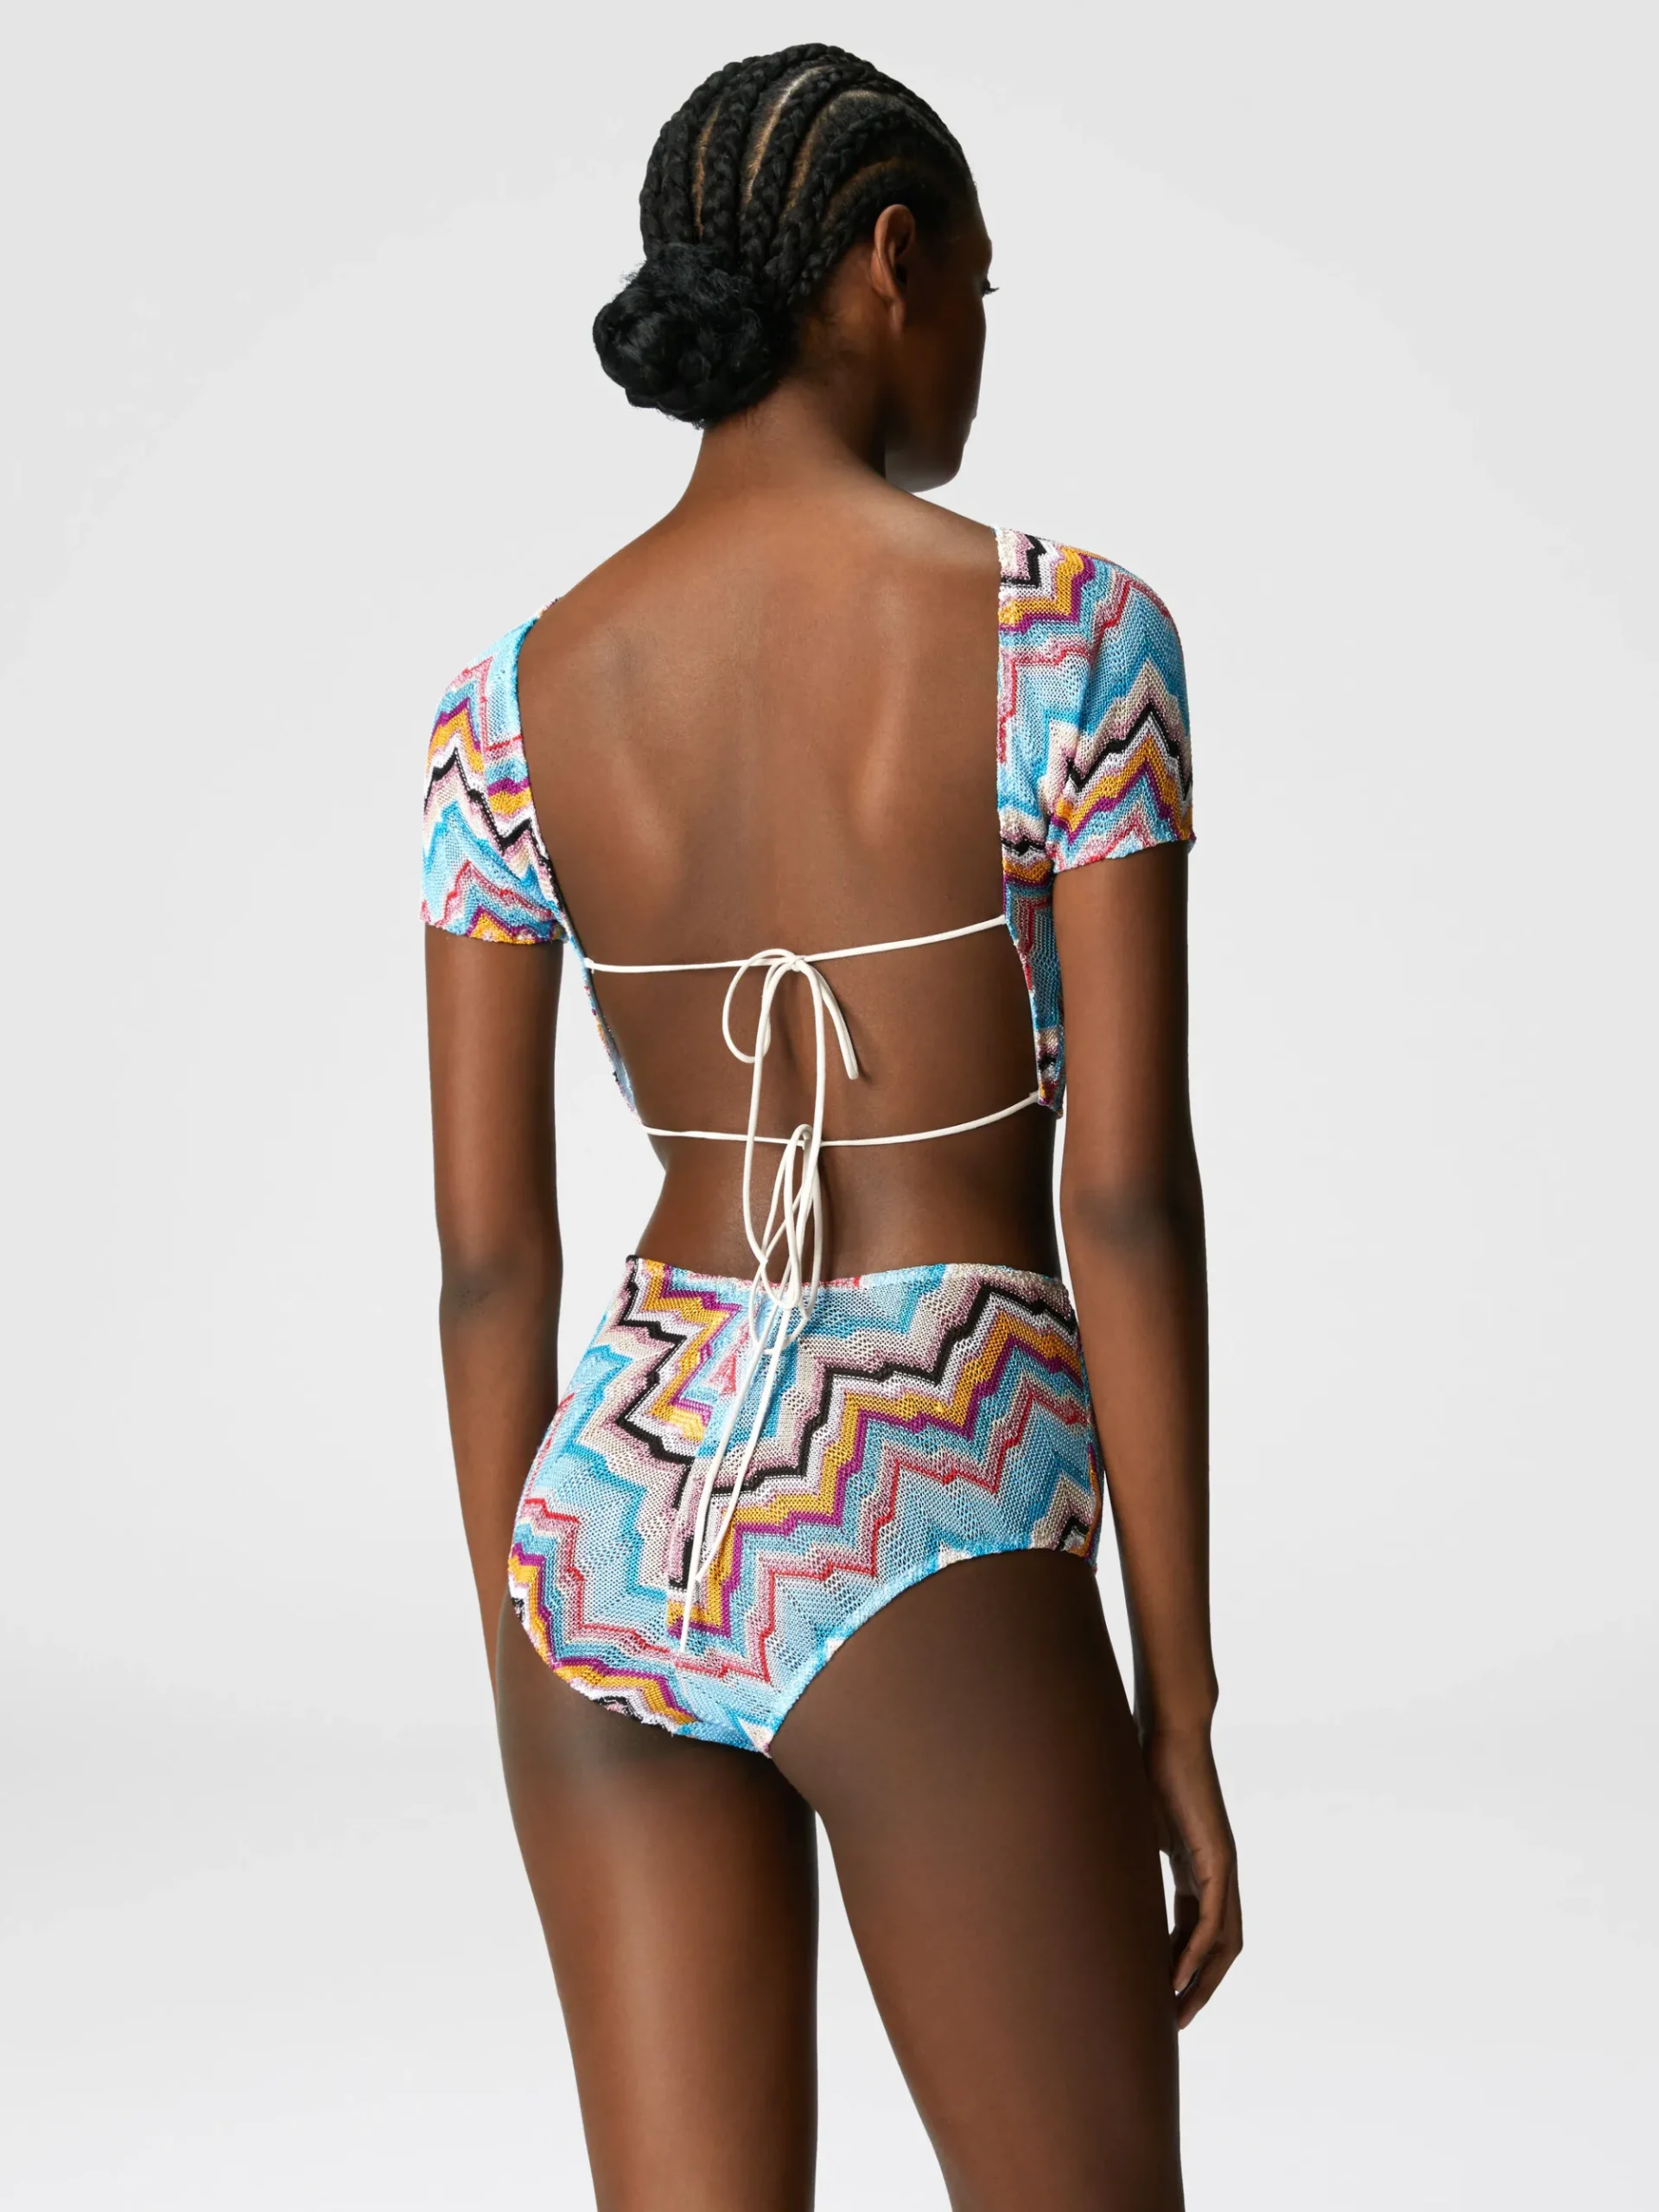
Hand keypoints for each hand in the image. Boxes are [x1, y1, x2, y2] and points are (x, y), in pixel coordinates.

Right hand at [1141, 1723, 1241, 2026]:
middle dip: (1196, 1988)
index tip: (1157, 1997)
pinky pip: (1214, 1919)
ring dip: (1202, 1982)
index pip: (1194, 1931)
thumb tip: (1077, 1868)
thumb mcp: (1128, 1825)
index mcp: (1193, 1867)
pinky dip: (1198, 1953)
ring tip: (1176, 2013)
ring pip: (1222, 1942)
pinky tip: (1178, 1976)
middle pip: (1216, 1948)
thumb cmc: (1144, 1766)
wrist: (1170, 1731)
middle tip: (1171, 2023)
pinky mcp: (1220, 1859)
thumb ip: (1119, 1854)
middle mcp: (1214, 1873)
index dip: (1178, 1967)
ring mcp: (1221, 1868)